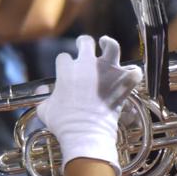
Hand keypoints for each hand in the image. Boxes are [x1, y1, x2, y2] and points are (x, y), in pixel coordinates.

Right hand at [36, 35, 142, 172]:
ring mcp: (107, 72)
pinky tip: (129, 75)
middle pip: (86, 42)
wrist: (85, 132)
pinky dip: (132, 73)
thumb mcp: (44, 109)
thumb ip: (43, 97)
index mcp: (66, 70)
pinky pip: (134, 71)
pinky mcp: (123, 82)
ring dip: (109, 44)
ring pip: (112, 47)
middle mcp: (87, 66)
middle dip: (83, 42)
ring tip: (106, 43)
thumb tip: (42, 93)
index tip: (65, 71)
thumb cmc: (63, 122)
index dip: (64, 63)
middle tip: (82, 45)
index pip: (63, 57)